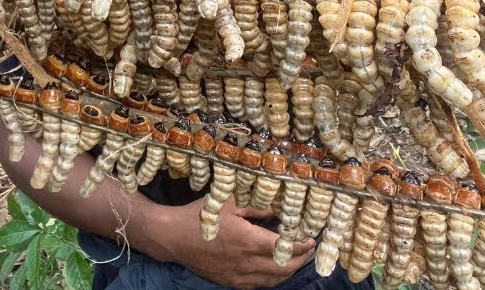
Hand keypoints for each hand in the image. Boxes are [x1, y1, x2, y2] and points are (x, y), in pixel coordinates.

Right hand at [143, 197, 314, 289]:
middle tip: (308, 249)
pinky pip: (257, 286)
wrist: (172, 237)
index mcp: (248, 240)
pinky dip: (271, 279)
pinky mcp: (228, 282)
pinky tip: (274, 269)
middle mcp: (245, 262)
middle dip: (301, 259)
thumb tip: (280, 207)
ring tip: (296, 259)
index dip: (302, 245)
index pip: (285, 248)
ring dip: (288, 271)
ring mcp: (236, 276)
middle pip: (283, 267)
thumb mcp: (231, 203)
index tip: (311, 239)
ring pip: (272, 280)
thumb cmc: (201, 216)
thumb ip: (258, 206)